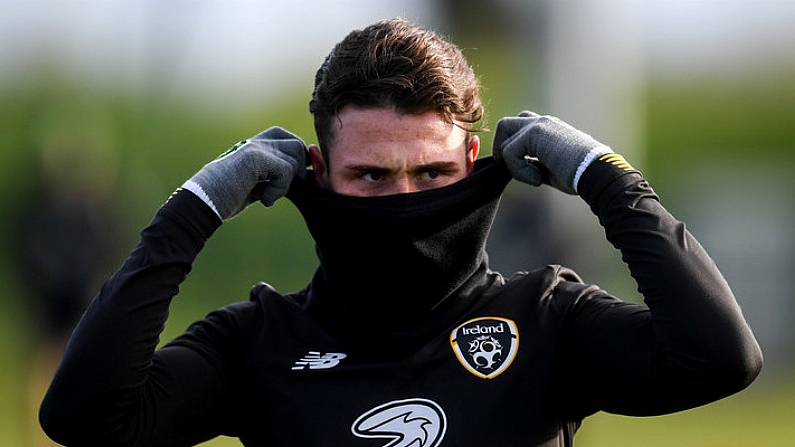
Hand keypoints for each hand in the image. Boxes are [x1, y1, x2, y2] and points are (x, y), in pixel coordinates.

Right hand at [182, 127, 306, 219]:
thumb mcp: (255, 186)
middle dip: (298, 170)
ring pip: (294, 158)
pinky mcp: (255, 157)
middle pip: (297, 145)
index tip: (290, 181)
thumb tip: (302, 178)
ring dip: (287, 182)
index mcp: (255, 145)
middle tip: (282, 189)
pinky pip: (286, 170)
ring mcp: (255, 147)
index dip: (297, 160)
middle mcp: (256, 142)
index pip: (289, 139)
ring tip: (268, 195)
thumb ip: (274, 178)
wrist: (202, 202)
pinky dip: (279, 191)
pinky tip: (263, 200)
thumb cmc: (225, 198)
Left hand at [493, 111, 611, 194]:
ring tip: (531, 176)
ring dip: (510, 160)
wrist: (598, 173)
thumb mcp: (550, 170)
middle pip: (506, 124)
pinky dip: (519, 170)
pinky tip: (538, 179)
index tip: (524, 172)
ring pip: (504, 130)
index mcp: (548, 129)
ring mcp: (540, 124)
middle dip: (502, 148)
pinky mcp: (536, 133)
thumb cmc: (579, 176)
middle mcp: (543, 121)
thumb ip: (533, 164)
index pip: (518, 129)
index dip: (512, 150)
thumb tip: (519, 170)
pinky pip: (510, 151)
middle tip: (512, 170)